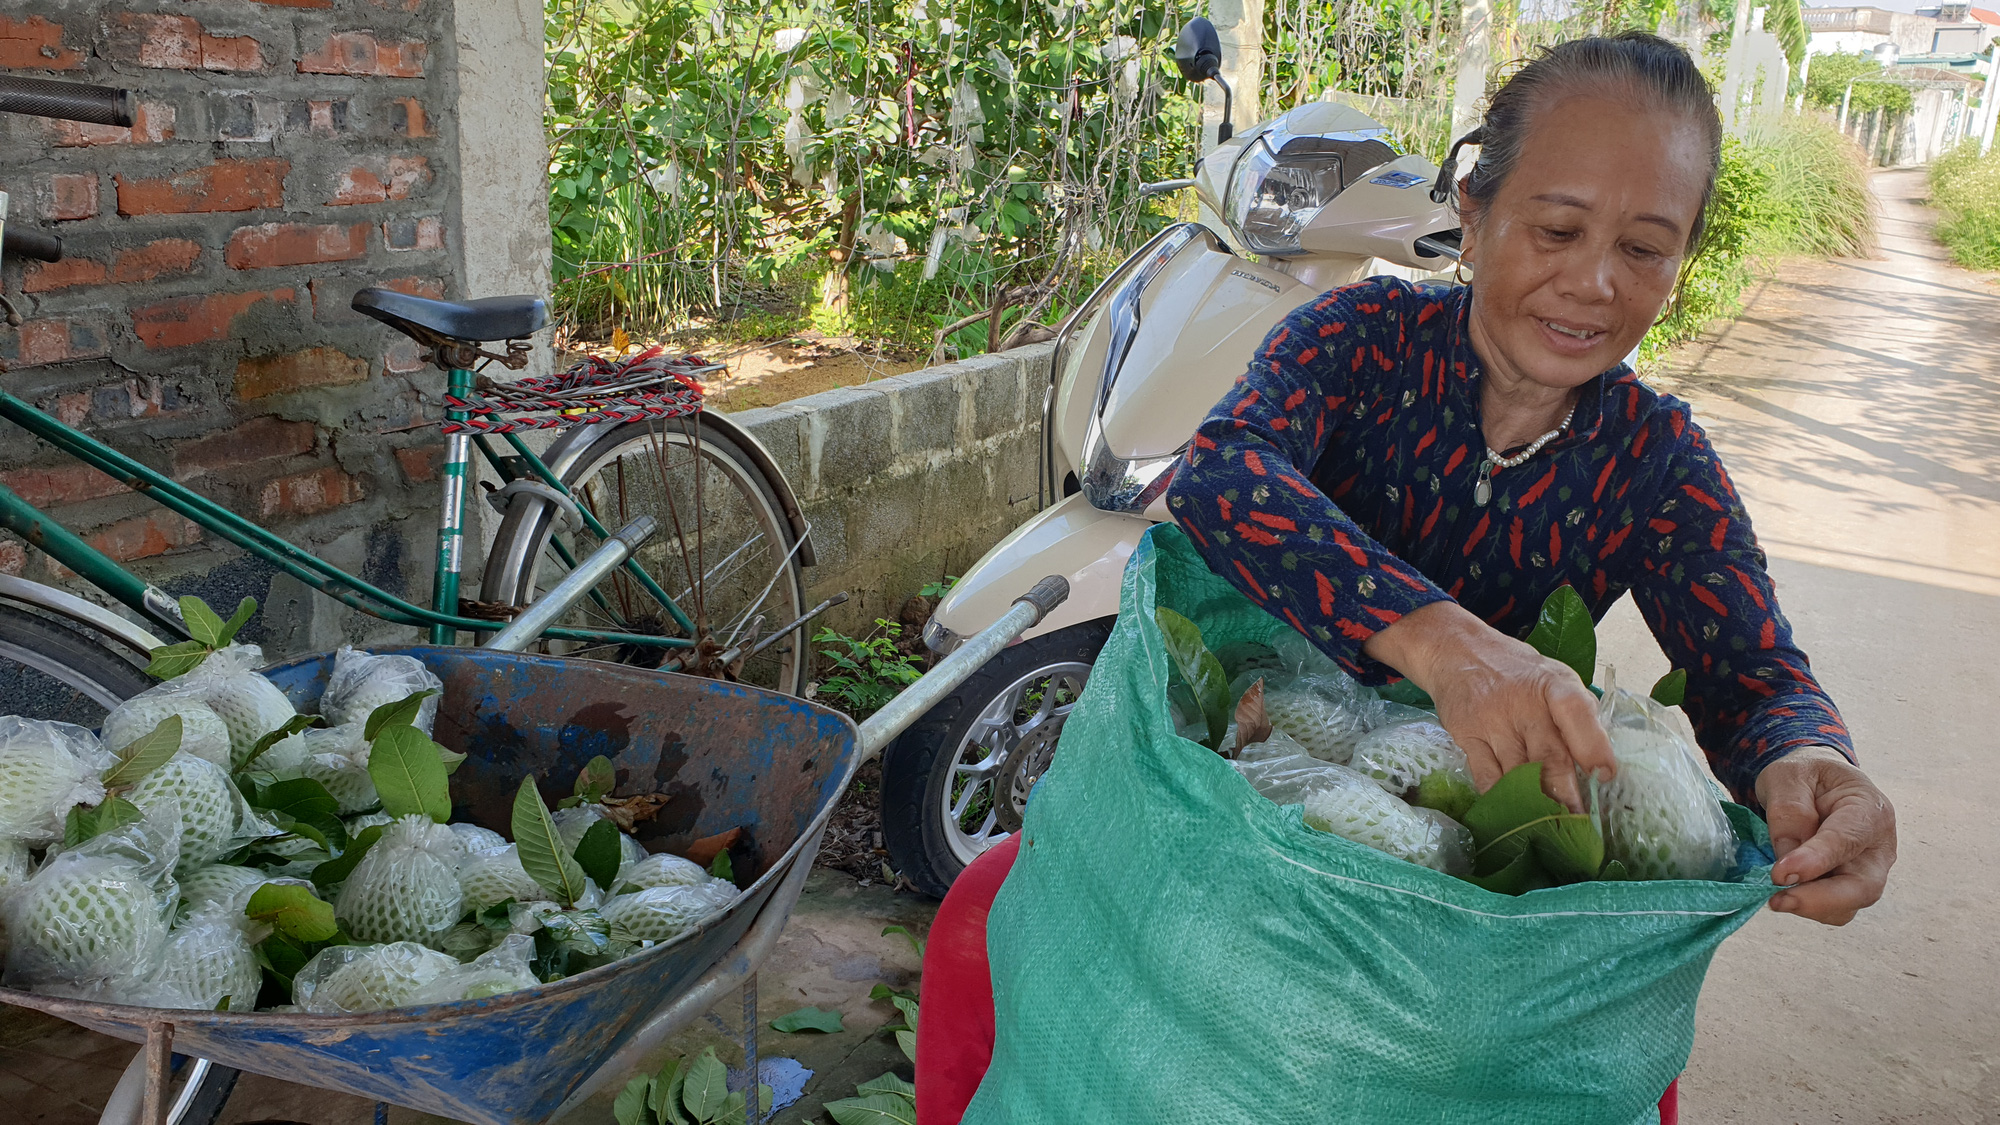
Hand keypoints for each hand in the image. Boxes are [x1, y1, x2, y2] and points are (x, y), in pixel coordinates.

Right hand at [1364, 600, 1613, 810]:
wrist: (1459, 654)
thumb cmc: (1519, 674)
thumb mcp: (1555, 679)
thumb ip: (1577, 717)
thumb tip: (1598, 766)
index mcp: (1554, 685)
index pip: (1576, 713)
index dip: (1593, 747)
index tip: (1604, 776)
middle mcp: (1523, 703)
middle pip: (1548, 757)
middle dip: (1566, 796)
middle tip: (1578, 827)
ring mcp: (1492, 721)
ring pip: (1518, 774)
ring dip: (1535, 806)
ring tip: (1550, 831)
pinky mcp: (1467, 736)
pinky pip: (1486, 777)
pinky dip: (1501, 800)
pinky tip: (1513, 816)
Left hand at [1755, 746, 1895, 924]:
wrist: (1815, 782)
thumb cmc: (1805, 776)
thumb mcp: (1788, 776)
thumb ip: (1789, 811)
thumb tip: (1789, 858)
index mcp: (1869, 809)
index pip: (1848, 841)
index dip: (1815, 861)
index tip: (1780, 875)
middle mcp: (1878, 846)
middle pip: (1863, 886)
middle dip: (1819, 899)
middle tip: (1777, 900)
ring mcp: (1868, 870)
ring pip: (1849, 905)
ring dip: (1811, 907)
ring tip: (1774, 896)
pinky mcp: (1850, 886)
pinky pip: (1834, 908)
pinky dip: (1809, 907)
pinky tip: (1784, 894)